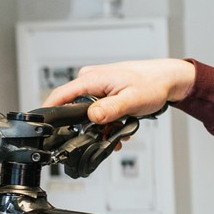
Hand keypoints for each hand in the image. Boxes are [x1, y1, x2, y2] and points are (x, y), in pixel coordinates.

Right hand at [42, 58, 196, 123]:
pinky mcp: (104, 92)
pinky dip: (106, 120)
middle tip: (102, 136)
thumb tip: (92, 117)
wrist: (167, 78)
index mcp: (92, 79)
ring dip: (100, 125)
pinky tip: (118, 126)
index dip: (49, 113)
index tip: (46, 129)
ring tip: (117, 131)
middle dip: (86, 126)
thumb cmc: (152, 83)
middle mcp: (90, 80)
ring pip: (87, 111)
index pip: (60, 96)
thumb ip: (110, 109)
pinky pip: (97, 109)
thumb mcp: (131, 100)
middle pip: (73, 108)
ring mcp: (96, 86)